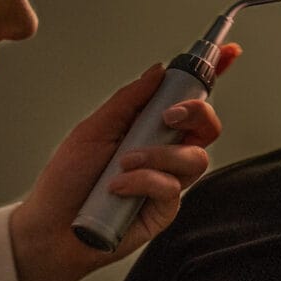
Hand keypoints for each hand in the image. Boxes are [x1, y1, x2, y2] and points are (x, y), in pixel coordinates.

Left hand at [7, 47, 238, 280]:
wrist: (51, 229)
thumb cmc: (65, 182)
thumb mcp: (93, 129)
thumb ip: (129, 100)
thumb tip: (158, 71)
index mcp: (146, 126)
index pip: (186, 98)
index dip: (211, 74)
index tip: (230, 51)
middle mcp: (162, 151)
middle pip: (207, 125)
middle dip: (195, 113)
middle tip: (167, 117)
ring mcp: (166, 181)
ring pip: (195, 157)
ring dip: (158, 155)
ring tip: (123, 164)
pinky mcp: (164, 210)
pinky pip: (171, 187)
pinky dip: (142, 182)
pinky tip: (117, 190)